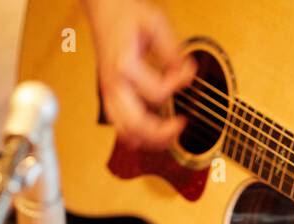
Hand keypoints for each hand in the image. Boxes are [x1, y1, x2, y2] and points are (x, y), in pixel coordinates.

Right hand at [85, 0, 194, 149]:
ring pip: (126, 133)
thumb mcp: (156, 24)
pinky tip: (151, 136)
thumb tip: (187, 72)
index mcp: (124, 66)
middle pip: (137, 125)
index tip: (188, 73)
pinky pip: (119, 128)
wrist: (105, 11)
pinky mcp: (109, 98)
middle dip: (162, 132)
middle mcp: (114, 85)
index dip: (178, 86)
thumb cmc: (127, 16)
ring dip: (150, 141)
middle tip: (181, 124)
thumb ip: (172, 51)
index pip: (158, 93)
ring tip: (170, 135)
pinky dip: (136, 137)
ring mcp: (109, 94)